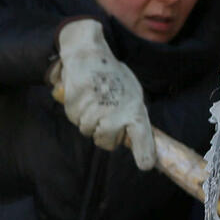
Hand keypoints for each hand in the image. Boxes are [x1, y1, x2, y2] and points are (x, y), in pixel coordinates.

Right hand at [50, 19, 155, 170]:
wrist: (89, 54)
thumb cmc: (112, 74)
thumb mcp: (131, 92)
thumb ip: (131, 114)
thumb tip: (130, 136)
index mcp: (134, 110)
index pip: (142, 138)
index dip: (144, 154)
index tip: (145, 165)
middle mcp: (116, 113)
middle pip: (106, 142)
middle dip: (104, 136)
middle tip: (104, 121)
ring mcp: (95, 109)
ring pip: (87, 131)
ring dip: (88, 122)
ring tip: (93, 103)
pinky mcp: (76, 105)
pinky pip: (74, 119)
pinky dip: (76, 112)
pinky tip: (82, 98)